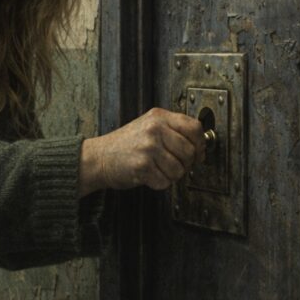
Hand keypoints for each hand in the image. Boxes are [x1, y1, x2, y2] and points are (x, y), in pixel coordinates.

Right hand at [79, 108, 204, 194]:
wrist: (98, 157)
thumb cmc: (125, 145)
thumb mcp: (148, 126)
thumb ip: (173, 130)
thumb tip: (202, 146)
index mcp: (158, 117)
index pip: (194, 128)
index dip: (200, 143)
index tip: (197, 152)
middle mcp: (154, 129)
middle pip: (190, 151)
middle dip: (186, 163)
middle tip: (174, 164)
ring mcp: (148, 147)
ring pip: (179, 169)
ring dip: (171, 175)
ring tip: (158, 169)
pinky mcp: (142, 166)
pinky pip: (165, 181)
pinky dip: (159, 183)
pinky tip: (149, 175)